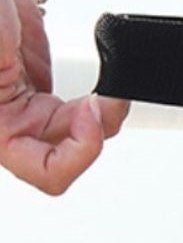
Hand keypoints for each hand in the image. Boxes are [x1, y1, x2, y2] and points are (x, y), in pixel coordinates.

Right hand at [0, 0, 128, 193]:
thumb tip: (36, 98)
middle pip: (70, 160)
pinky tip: (109, 85)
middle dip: (97, 129)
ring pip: (85, 139)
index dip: (79, 151)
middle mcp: (13, 130)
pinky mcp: (52, 104)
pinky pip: (89, 119)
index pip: (45, 170)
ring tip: (113, 87)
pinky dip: (106, 104)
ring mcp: (34, 118)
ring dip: (106, 116)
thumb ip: (8, 71)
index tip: (89, 110)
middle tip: (107, 96)